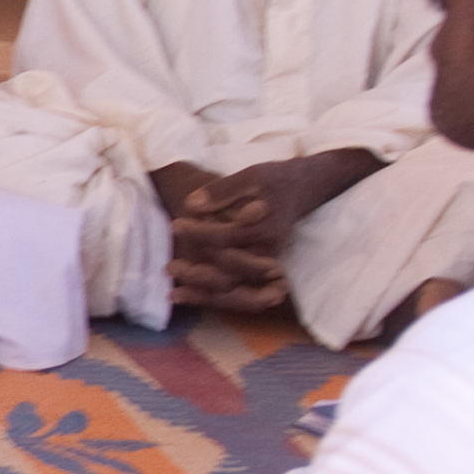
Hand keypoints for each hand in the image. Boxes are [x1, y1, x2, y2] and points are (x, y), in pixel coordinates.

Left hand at [161, 151, 367, 313]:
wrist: (303, 190)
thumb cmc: (274, 180)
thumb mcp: (251, 175)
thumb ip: (222, 190)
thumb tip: (191, 204)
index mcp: (265, 228)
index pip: (226, 238)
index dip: (199, 233)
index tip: (176, 224)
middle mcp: (267, 252)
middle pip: (230, 273)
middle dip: (198, 273)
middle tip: (169, 268)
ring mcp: (266, 265)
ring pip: (235, 290)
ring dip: (204, 294)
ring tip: (173, 294)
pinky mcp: (262, 272)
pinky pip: (239, 293)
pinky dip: (213, 298)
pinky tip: (187, 298)